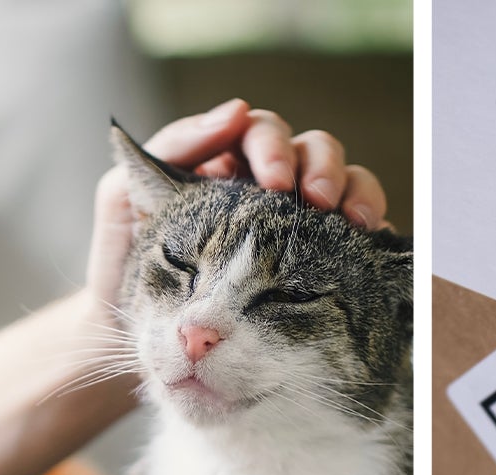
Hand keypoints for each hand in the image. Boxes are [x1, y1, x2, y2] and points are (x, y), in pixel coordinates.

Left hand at [86, 99, 390, 310]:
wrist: (126, 342)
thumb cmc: (122, 269)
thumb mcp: (122, 201)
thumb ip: (168, 148)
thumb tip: (234, 112)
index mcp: (223, 169)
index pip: (258, 132)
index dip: (270, 144)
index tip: (272, 177)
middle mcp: (264, 190)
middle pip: (311, 150)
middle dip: (318, 166)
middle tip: (315, 201)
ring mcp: (295, 226)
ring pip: (345, 181)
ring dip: (353, 190)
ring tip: (350, 220)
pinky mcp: (321, 262)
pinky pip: (359, 234)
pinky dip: (373, 227)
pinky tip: (368, 243)